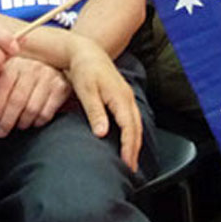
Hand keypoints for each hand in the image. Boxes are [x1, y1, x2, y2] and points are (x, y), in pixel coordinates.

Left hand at [0, 56, 71, 135]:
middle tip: (1, 132)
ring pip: (32, 108)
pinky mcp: (62, 87)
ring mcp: (48, 76)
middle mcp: (32, 67)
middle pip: (17, 99)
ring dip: (22, 122)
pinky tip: (33, 122)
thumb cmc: (20, 77)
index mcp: (15, 63)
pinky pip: (47, 111)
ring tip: (18, 126)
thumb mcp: (4, 75)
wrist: (54, 64)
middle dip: (7, 120)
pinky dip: (38, 121)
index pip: (3, 85)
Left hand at [63, 38, 140, 171]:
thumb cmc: (84, 70)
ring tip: (131, 160)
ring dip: (135, 142)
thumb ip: (95, 112)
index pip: (129, 128)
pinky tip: (127, 141)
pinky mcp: (122, 97)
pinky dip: (132, 133)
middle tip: (131, 169)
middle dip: (135, 150)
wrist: (86, 52)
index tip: (127, 164)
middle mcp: (127, 98)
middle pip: (136, 128)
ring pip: (136, 124)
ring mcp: (127, 97)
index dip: (129, 147)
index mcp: (120, 98)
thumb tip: (103, 133)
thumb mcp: (86, 91)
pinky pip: (132, 119)